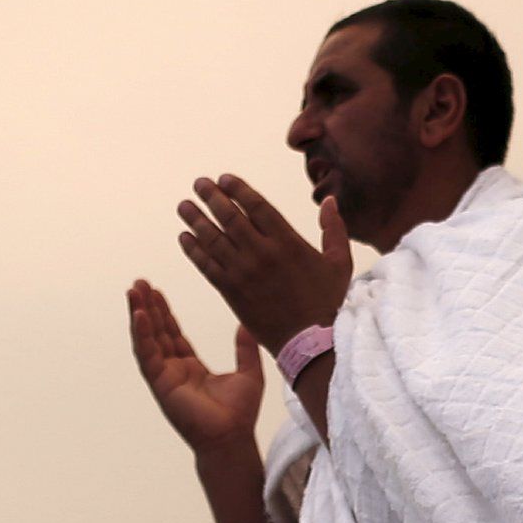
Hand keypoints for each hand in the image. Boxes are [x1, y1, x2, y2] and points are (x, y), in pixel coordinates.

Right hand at [126, 278, 265, 455]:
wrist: (232, 437)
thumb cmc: (239, 414)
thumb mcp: (249, 373)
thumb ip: (245, 349)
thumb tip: (246, 325)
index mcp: (191, 367)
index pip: (173, 334)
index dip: (164, 313)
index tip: (156, 291)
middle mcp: (174, 370)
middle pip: (156, 332)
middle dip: (148, 307)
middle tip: (139, 283)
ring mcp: (165, 377)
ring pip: (147, 340)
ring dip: (139, 315)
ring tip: (133, 291)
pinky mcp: (161, 384)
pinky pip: (147, 355)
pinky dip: (141, 335)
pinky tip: (138, 315)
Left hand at [173, 175, 350, 356]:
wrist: (310, 343)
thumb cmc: (327, 303)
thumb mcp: (339, 263)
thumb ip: (333, 229)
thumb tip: (329, 200)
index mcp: (288, 242)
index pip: (256, 206)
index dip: (237, 190)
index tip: (223, 179)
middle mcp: (262, 253)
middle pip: (230, 217)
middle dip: (211, 198)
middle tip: (198, 184)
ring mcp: (244, 272)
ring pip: (213, 239)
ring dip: (196, 220)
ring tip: (184, 206)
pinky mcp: (232, 292)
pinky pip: (207, 266)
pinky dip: (193, 250)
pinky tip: (184, 238)